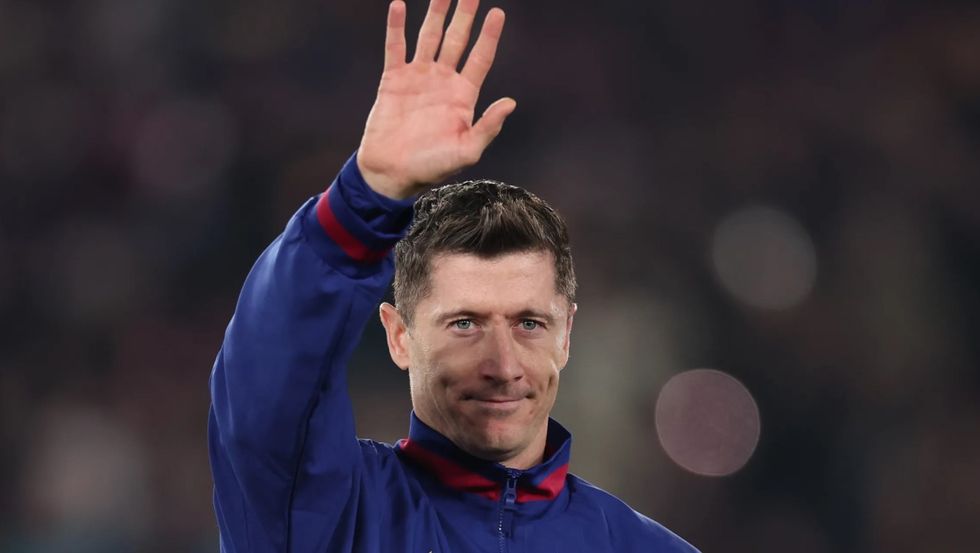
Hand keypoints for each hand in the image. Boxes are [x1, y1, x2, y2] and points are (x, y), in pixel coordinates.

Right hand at [357, 0, 515, 199]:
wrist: (392, 173)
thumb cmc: (432, 167)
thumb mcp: (467, 152)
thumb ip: (488, 127)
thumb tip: (510, 103)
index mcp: (463, 96)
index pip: (480, 58)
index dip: (489, 36)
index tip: (497, 13)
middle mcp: (443, 81)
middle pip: (457, 39)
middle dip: (464, 15)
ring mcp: (418, 78)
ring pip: (429, 36)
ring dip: (435, 13)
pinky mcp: (393, 79)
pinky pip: (395, 47)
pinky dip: (396, 26)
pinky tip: (398, 6)